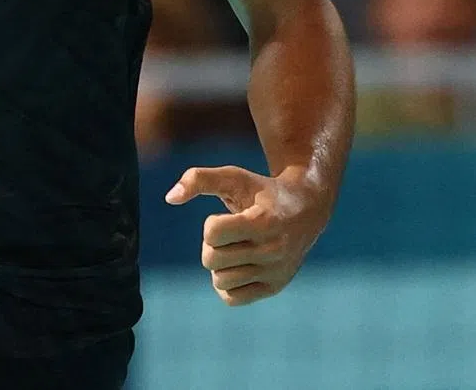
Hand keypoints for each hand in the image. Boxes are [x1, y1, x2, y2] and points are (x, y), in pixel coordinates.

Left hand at [165, 164, 329, 306]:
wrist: (306, 208)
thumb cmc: (262, 191)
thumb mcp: (235, 177)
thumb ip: (199, 179)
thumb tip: (169, 197)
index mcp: (264, 221)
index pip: (213, 233)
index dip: (211, 224)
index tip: (227, 217)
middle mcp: (273, 249)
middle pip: (212, 259)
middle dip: (211, 245)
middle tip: (227, 234)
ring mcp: (275, 271)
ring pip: (220, 281)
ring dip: (218, 264)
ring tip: (234, 248)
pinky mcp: (274, 287)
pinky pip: (232, 298)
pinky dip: (226, 283)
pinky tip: (237, 265)